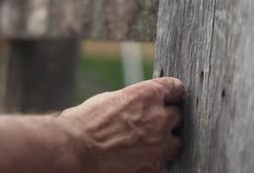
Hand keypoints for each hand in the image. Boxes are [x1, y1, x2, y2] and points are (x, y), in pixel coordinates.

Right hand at [59, 77, 184, 172]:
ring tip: (150, 144)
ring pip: (177, 142)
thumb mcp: (112, 100)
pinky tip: (139, 159)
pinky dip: (154, 161)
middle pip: (178, 115)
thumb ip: (135, 101)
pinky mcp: (154, 166)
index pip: (176, 88)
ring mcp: (159, 143)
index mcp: (148, 94)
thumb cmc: (85, 123)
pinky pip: (163, 163)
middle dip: (168, 119)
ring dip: (167, 142)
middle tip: (153, 124)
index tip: (170, 97)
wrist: (75, 150)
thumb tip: (141, 106)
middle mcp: (159, 117)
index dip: (172, 94)